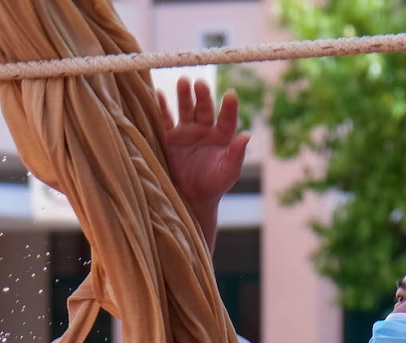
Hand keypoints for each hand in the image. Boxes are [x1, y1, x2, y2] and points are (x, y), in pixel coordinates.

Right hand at [156, 78, 249, 226]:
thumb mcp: (229, 172)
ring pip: (186, 109)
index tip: (231, 95)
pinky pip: (165, 120)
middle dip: (202, 96)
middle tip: (200, 83)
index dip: (229, 107)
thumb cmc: (215, 184)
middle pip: (205, 108)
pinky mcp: (169, 137)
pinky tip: (158, 95)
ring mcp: (187, 131)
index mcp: (222, 135)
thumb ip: (236, 154)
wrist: (192, 197)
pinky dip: (162, 108)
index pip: (227, 118)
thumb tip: (246, 135)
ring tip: (183, 81)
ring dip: (184, 95)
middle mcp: (205, 128)